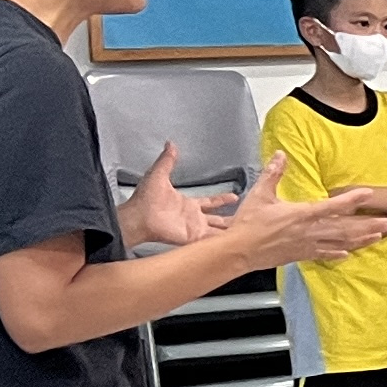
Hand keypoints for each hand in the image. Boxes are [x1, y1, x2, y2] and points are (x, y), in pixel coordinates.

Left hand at [123, 141, 244, 248]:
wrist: (138, 218)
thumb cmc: (145, 199)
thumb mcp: (158, 174)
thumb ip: (167, 160)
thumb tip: (170, 144)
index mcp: (188, 204)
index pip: (210, 202)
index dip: (222, 199)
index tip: (234, 196)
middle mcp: (193, 218)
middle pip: (218, 219)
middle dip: (232, 218)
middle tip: (247, 217)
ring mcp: (194, 229)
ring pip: (218, 231)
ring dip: (231, 231)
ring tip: (248, 231)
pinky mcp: (193, 238)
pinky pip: (211, 240)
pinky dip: (223, 241)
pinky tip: (236, 241)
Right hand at [218, 174, 386, 269]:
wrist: (238, 251)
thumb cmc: (248, 224)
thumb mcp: (260, 194)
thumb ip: (273, 173)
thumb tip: (281, 155)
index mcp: (301, 214)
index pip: (332, 206)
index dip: (352, 200)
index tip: (369, 194)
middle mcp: (309, 231)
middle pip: (344, 228)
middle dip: (368, 225)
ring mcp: (306, 245)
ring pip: (339, 242)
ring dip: (360, 239)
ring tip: (378, 236)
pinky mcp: (301, 255)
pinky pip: (324, 255)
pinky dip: (338, 253)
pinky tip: (349, 253)